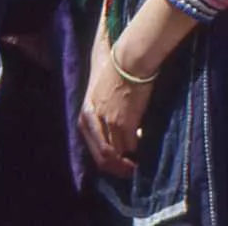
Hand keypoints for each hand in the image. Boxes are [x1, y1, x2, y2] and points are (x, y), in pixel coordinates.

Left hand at [79, 22, 154, 177]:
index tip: (115, 160)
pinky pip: (131, 145)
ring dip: (127, 159)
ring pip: (118, 153)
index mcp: (85, 112)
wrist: (130, 59)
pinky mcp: (127, 123)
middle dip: (116, 167)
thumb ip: (97, 102)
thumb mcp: (96, 87)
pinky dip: (137, 147)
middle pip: (103, 156)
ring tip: (136, 160)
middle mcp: (95, 121)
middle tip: (129, 169)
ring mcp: (110, 124)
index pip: (90, 145)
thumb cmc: (114, 65)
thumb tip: (104, 115)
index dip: (103, 158)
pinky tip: (142, 141)